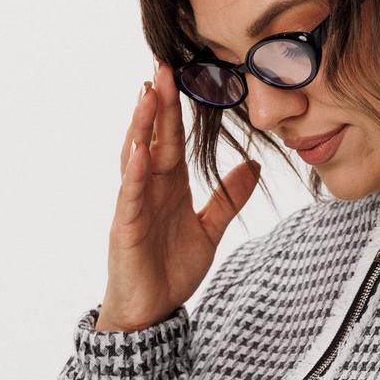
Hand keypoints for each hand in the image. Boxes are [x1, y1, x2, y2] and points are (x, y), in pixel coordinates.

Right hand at [95, 61, 262, 332]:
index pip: (172, 140)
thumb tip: (253, 167)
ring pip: (136, 158)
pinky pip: (130, 195)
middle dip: (157, 104)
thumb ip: (228, 198)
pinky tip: (140, 150)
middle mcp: (147, 189)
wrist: (151, 312)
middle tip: (162, 67)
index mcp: (168, 187)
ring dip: (140, 127)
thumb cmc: (169, 270)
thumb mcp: (209, 230)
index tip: (181, 74)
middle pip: (153, 139)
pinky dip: (135, 172)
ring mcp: (133, 206)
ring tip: (146, 95)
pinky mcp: (126, 228)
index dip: (176, 108)